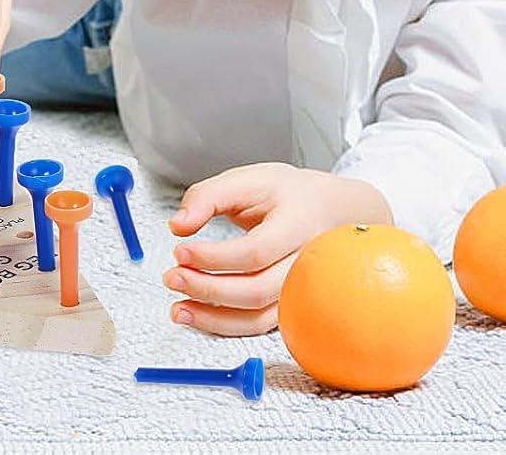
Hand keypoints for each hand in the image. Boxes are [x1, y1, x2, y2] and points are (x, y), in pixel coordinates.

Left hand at [163, 163, 393, 335]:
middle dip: (209, 290)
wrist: (333, 211)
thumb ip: (208, 196)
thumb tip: (178, 225)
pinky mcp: (291, 306)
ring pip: (260, 318)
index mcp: (296, 226)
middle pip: (257, 290)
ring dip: (214, 318)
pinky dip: (227, 326)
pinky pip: (260, 325)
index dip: (214, 257)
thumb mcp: (249, 179)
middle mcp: (305, 265)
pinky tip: (199, 315)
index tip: (179, 250)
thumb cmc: (288, 194)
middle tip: (172, 277)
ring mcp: (302, 291)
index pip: (255, 251)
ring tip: (177, 308)